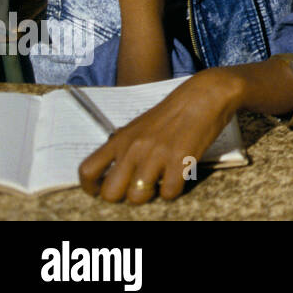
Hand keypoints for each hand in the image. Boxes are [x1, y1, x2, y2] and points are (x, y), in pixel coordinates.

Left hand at [78, 67, 246, 203]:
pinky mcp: (180, 161)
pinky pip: (168, 193)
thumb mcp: (141, 125)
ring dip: (150, 195)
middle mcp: (134, 149)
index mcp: (121, 139)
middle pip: (111, 193)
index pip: (88, 170)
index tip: (101, 191)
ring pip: (138, 197)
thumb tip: (118, 172)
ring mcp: (156, 155)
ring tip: (160, 182)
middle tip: (137, 189)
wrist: (204, 95)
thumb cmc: (174, 111)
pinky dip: (173, 190)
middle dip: (123, 197)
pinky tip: (178, 177)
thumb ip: (126, 147)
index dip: (91, 188)